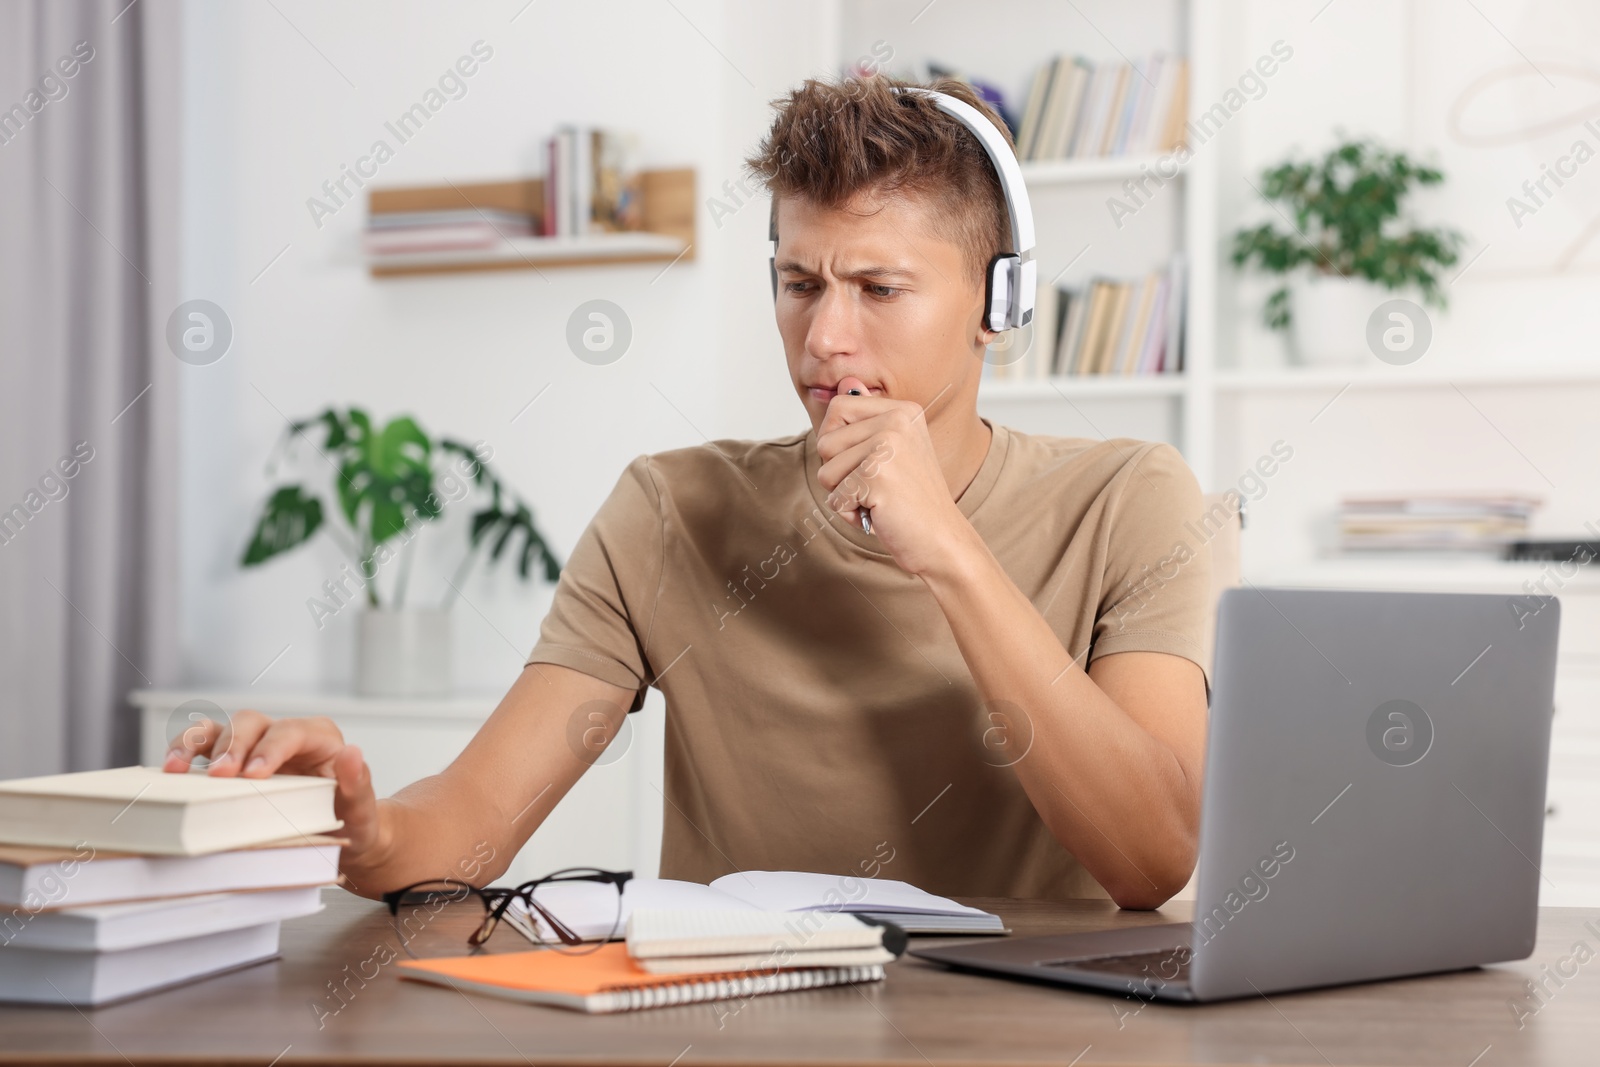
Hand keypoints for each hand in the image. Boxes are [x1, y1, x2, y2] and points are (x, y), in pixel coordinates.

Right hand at [163, 710, 386, 865]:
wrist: (340, 835)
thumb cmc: (352, 822)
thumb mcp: (363, 812)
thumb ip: (359, 785)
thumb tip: (353, 753)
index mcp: (320, 738)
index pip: (292, 732)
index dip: (271, 748)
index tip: (253, 775)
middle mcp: (284, 734)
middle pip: (253, 723)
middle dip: (233, 745)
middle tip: (221, 775)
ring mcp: (255, 745)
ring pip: (222, 728)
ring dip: (197, 744)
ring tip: (177, 769)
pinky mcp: (233, 761)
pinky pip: (204, 747)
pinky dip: (185, 752)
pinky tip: (170, 770)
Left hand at [815, 375, 972, 575]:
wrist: (941, 540)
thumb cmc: (911, 501)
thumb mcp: (892, 452)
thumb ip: (866, 420)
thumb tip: (843, 380)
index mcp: (903, 410)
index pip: (838, 407)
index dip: (837, 441)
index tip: (865, 461)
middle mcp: (897, 422)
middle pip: (826, 441)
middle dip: (839, 473)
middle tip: (875, 485)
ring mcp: (888, 447)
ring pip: (826, 471)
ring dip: (845, 495)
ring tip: (879, 499)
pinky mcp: (876, 477)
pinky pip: (835, 498)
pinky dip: (851, 514)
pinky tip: (880, 514)